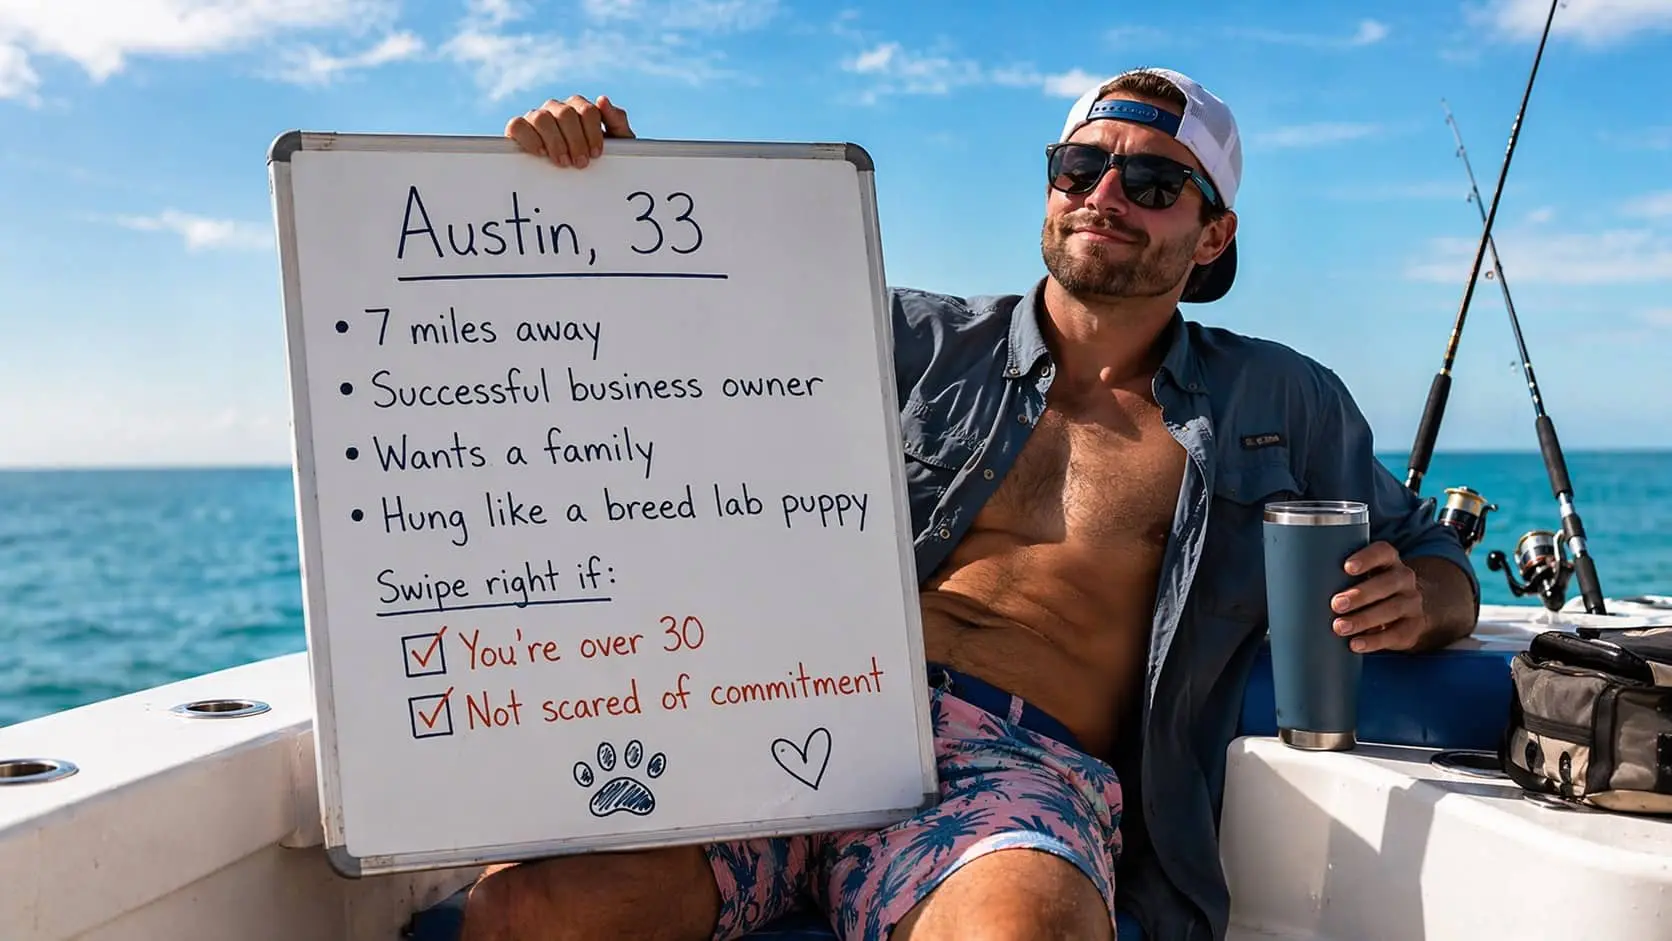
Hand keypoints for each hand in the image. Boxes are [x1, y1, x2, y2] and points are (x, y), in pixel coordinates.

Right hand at [505, 94, 634, 167]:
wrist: (581, 183)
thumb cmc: (595, 159)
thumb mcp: (616, 144)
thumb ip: (617, 122)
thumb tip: (602, 100)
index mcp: (579, 108)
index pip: (586, 110)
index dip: (592, 132)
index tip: (596, 154)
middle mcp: (557, 109)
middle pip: (565, 113)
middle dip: (576, 140)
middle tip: (581, 163)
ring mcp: (537, 118)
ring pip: (542, 117)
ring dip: (555, 141)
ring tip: (563, 162)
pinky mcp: (518, 130)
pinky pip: (517, 125)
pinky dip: (529, 137)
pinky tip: (541, 152)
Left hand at [1329, 540, 1428, 652]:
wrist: (1405, 612)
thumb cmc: (1369, 590)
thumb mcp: (1360, 577)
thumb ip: (1338, 576)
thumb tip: (1297, 586)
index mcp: (1388, 561)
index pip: (1383, 552)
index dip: (1367, 558)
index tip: (1346, 567)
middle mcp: (1404, 579)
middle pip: (1387, 583)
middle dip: (1360, 594)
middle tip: (1335, 604)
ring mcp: (1411, 603)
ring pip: (1392, 609)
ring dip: (1363, 619)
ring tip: (1339, 627)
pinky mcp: (1412, 627)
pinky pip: (1396, 634)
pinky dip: (1374, 641)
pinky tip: (1355, 644)